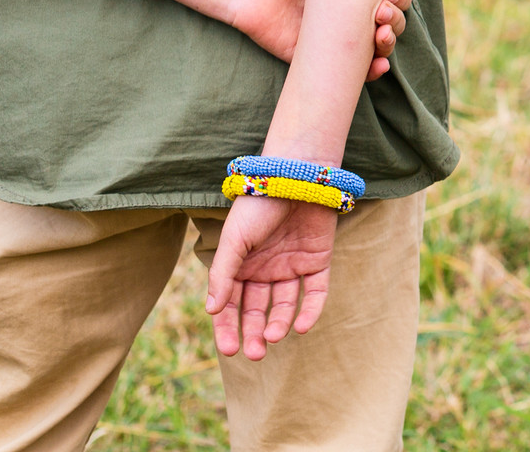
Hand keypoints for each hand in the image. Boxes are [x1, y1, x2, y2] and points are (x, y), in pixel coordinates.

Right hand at [205, 194, 337, 359]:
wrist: (297, 175)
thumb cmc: (259, 205)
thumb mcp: (234, 240)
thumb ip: (223, 275)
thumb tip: (211, 310)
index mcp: (240, 265)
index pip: (231, 305)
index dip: (228, 328)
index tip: (229, 350)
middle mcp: (265, 269)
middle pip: (258, 310)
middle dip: (254, 332)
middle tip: (254, 353)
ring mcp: (292, 266)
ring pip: (285, 305)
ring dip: (278, 323)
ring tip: (273, 336)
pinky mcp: (318, 261)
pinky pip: (315, 293)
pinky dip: (310, 311)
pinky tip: (301, 327)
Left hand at [223, 0, 411, 78]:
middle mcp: (352, 16)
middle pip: (392, 25)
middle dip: (396, 21)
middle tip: (381, 13)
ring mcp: (338, 39)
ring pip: (378, 49)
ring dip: (388, 45)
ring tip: (380, 36)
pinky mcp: (320, 61)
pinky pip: (352, 73)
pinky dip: (371, 73)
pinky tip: (379, 66)